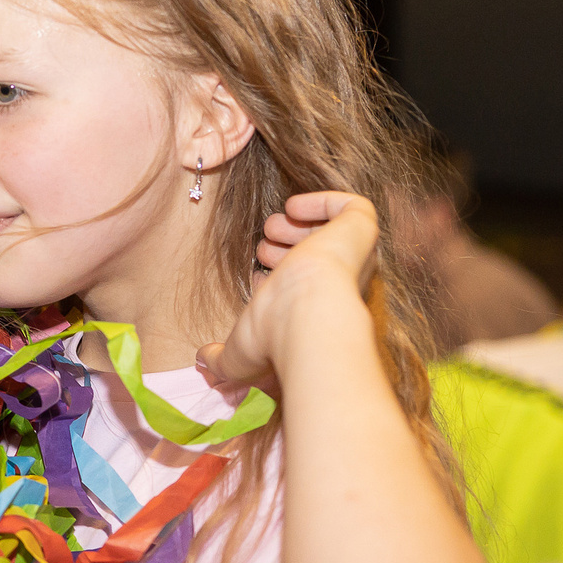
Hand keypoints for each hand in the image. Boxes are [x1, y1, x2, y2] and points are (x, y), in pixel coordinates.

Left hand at [199, 192, 380, 393]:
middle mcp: (340, 286)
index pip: (303, 289)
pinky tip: (293, 208)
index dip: (278, 278)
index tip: (256, 276)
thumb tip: (201, 360)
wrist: (306, 316)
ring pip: (332, 233)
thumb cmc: (275, 339)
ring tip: (269, 228)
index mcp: (318, 312)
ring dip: (296, 226)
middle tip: (262, 249)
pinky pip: (351, 207)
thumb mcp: (238, 355)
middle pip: (317, 259)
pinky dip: (321, 202)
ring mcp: (354, 257)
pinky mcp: (361, 230)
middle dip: (285, 249)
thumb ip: (219, 360)